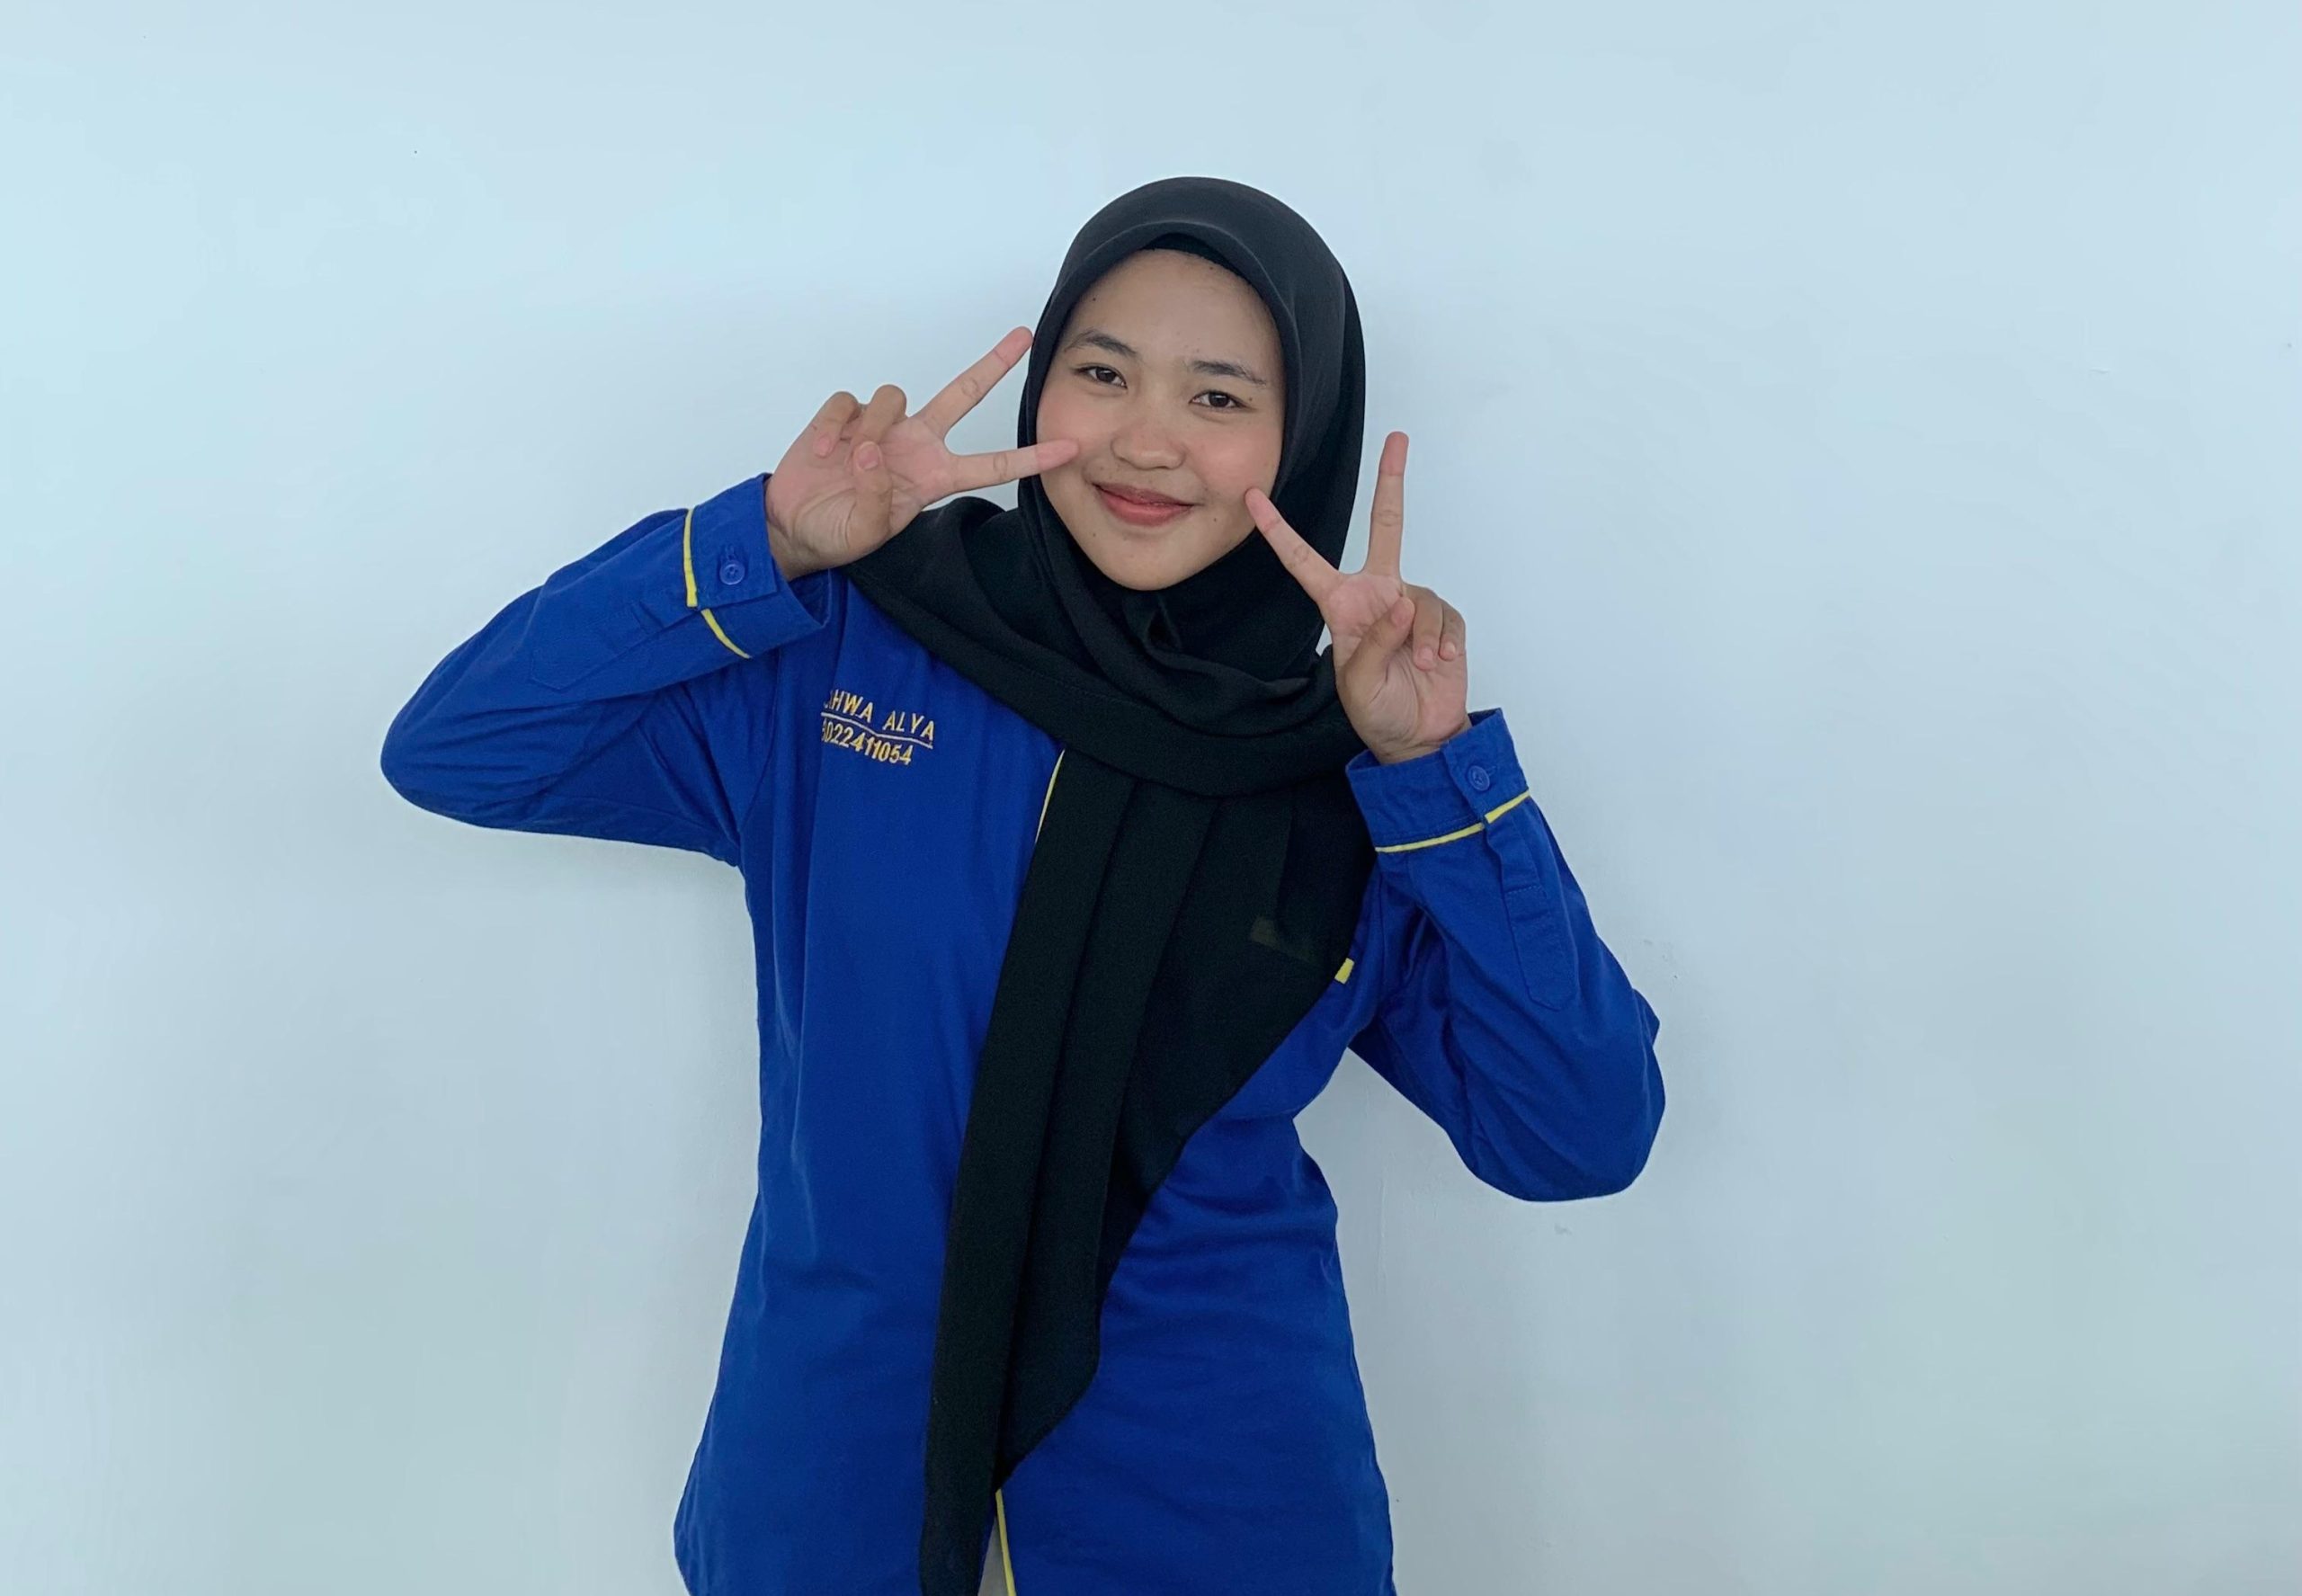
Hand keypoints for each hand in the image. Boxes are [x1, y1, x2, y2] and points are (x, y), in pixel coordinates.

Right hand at [763, 327, 1079, 577]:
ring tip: (850, 462)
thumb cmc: (838, 532)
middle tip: (1024, 337)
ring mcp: (881, 427)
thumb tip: (875, 454)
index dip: (1030, 457)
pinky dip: (834, 426)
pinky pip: (848, 403)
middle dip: (993, 364)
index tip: (1069, 448)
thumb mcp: (866, 533)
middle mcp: (916, 445)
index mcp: (934, 477)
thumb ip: (877, 499)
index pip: (991, 464)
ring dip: (872, 427)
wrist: (793, 525)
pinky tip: (824, 453)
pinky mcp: (845, 417)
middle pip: (964, 394)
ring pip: (893, 397)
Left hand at [1244, 432, 1469, 763]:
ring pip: (1419, 597)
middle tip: (1397, 438)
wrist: (1420, 736)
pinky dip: (1442, 640)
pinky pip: (1444, 616)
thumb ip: (1373, 642)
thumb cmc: (1378, 712)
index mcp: (1341, 605)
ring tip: (1417, 665)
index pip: (1303, 561)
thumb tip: (1400, 604)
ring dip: (1421, 635)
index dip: (1278, 530)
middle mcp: (1376, 594)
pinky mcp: (1442, 619)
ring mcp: (1410, 603)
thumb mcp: (1357, 684)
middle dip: (1391, 481)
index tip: (1254, 498)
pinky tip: (1436, 662)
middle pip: (1386, 526)